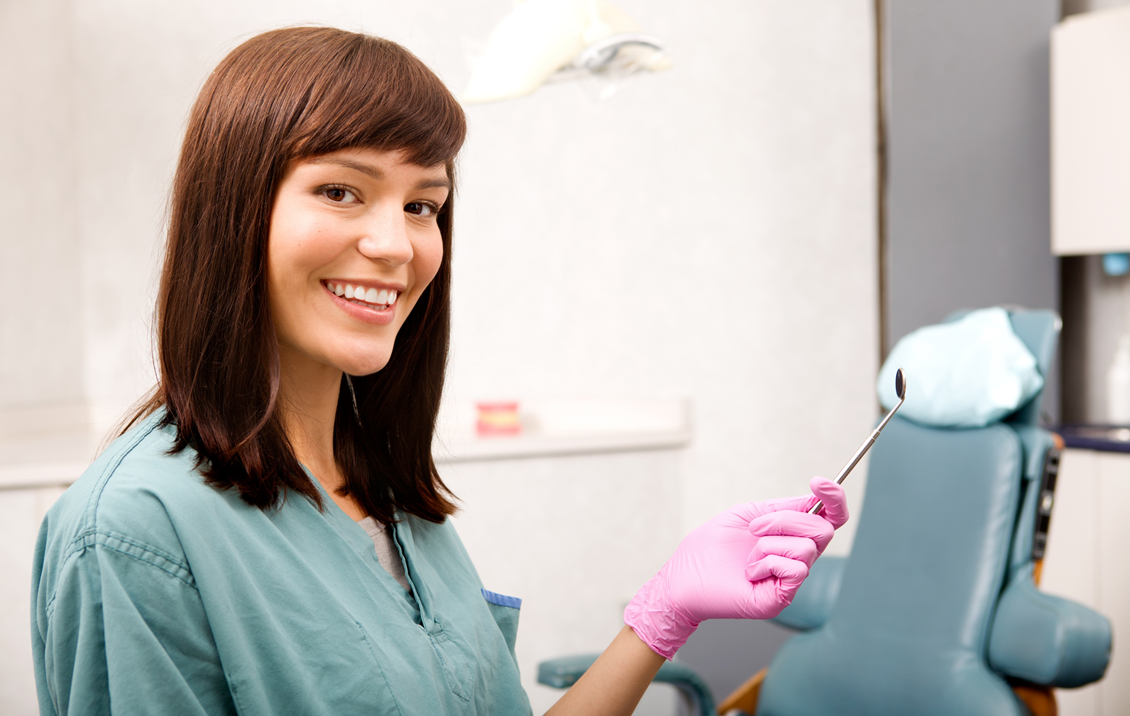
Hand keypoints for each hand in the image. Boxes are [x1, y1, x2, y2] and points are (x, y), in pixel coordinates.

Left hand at [623, 477, 847, 658]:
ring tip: (748, 555)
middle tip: (754, 528)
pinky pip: (795, 570)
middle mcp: (796, 557)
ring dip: (769, 543)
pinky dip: (767, 562)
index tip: (818, 481)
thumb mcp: (748, 514)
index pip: (830, 518)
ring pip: (808, 548)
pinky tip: (749, 572)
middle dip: (785, 521)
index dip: (834, 497)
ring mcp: (791, 580)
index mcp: (790, 536)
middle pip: (823, 530)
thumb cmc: (710, 547)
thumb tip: (814, 501)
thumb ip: (783, 508)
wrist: (683, 576)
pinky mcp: (782, 597)